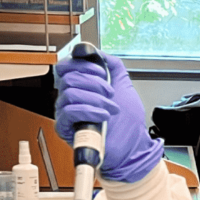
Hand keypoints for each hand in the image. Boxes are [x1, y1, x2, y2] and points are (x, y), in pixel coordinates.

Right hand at [54, 52, 162, 182]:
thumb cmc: (127, 122)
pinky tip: (103, 116)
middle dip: (95, 83)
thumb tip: (98, 52)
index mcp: (81, 86)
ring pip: (70, 93)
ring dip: (96, 99)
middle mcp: (70, 98)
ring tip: (111, 108)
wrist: (133, 147)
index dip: (83, 64)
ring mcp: (67, 113)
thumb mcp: (124, 86)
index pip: (66, 66)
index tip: (101, 72)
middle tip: (111, 94)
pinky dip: (90, 110)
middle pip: (69, 77)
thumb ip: (113, 66)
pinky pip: (70, 112)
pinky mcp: (66, 128)